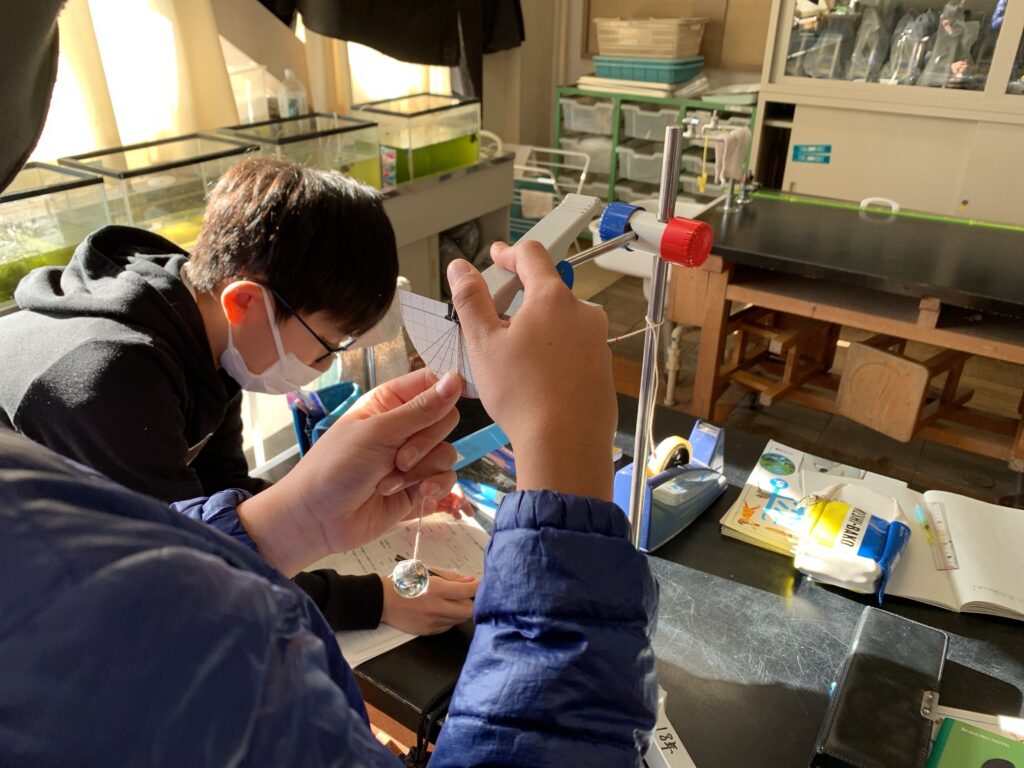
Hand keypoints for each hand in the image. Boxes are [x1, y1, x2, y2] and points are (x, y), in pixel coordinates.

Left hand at [237, 368, 462, 574]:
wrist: (319, 520)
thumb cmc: (336, 467)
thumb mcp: (378, 433)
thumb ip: (421, 409)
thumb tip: (456, 378)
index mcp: (389, 403)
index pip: (432, 383)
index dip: (447, 389)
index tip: (454, 399)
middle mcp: (404, 427)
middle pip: (445, 419)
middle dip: (427, 441)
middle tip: (399, 458)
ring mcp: (413, 458)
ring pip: (446, 452)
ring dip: (423, 470)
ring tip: (390, 482)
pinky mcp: (419, 486)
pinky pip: (446, 478)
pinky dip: (434, 487)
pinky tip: (418, 494)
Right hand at [381, 568, 477, 634]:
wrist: (382, 601)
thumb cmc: (405, 582)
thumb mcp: (427, 572)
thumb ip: (451, 578)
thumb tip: (470, 582)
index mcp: (436, 589)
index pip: (467, 591)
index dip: (477, 587)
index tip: (479, 584)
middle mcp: (436, 608)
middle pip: (468, 610)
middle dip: (471, 602)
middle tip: (465, 595)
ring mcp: (432, 622)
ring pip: (459, 619)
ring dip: (460, 610)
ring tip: (451, 601)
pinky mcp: (428, 631)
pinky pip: (448, 626)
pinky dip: (449, 619)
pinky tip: (441, 610)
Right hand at [447, 242, 615, 499]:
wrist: (565, 443)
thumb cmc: (522, 394)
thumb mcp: (483, 343)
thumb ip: (470, 299)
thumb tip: (460, 267)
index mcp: (553, 298)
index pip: (531, 256)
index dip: (508, 253)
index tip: (496, 257)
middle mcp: (583, 313)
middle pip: (548, 291)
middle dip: (521, 299)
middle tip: (495, 319)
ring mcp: (598, 341)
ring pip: (562, 322)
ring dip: (538, 328)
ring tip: (513, 358)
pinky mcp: (604, 368)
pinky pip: (575, 349)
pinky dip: (554, 353)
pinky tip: (536, 379)